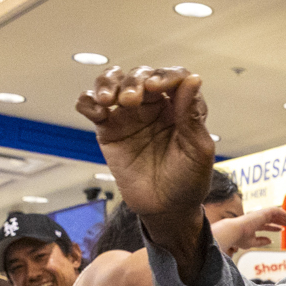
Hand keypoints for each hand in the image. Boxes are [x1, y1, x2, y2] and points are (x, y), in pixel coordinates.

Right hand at [74, 66, 216, 230]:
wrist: (165, 209)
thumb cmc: (188, 181)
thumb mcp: (198, 150)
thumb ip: (192, 115)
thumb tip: (193, 79)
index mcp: (181, 107)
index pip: (174, 77)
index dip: (164, 76)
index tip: (156, 87)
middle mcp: (155, 105)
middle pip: (141, 75)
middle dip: (134, 81)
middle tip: (130, 100)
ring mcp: (129, 115)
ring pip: (114, 82)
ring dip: (108, 83)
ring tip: (107, 99)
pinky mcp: (109, 129)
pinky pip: (92, 107)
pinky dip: (88, 101)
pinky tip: (95, 110)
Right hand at [210, 205, 285, 253]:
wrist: (234, 232)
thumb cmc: (239, 238)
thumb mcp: (252, 242)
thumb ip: (261, 241)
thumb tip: (271, 241)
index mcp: (253, 225)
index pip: (266, 224)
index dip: (275, 227)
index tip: (282, 229)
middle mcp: (257, 218)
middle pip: (273, 218)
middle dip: (283, 220)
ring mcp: (260, 214)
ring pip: (276, 213)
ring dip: (285, 216)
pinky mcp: (263, 212)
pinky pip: (276, 210)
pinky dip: (284, 213)